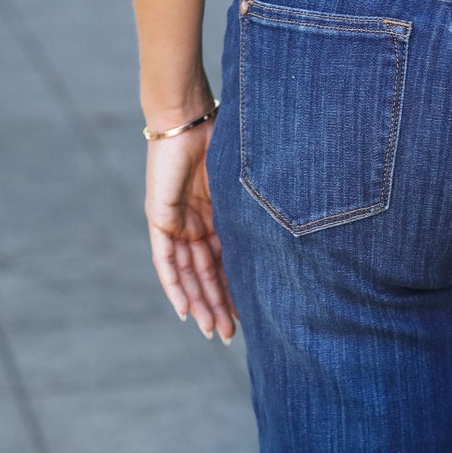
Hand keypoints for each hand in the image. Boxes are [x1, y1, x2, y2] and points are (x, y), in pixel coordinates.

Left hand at [144, 123, 238, 341]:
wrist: (190, 116)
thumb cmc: (223, 140)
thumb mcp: (244, 187)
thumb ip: (253, 215)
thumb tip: (291, 241)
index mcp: (215, 216)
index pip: (225, 263)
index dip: (235, 290)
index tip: (249, 317)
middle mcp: (194, 224)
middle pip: (207, 275)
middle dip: (219, 306)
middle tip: (230, 336)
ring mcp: (176, 223)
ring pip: (188, 274)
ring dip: (201, 303)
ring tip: (213, 330)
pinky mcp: (160, 218)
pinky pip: (166, 261)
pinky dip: (175, 285)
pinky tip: (185, 310)